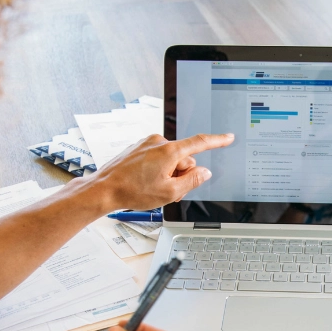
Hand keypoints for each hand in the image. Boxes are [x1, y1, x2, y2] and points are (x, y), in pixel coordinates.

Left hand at [89, 133, 233, 211]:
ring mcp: (146, 144)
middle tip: (167, 190)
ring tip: (152, 187)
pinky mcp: (138, 148)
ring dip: (167, 173)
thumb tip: (203, 172)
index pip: (200, 143)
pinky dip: (156, 170)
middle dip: (181, 174)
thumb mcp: (169, 193)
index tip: (228, 137)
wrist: (104, 189)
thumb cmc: (132, 191)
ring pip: (169, 160)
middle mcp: (158, 142)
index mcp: (169, 151)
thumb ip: (192, 181)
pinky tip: (144, 182)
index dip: (217, 141)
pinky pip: (156, 158)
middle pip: (184, 158)